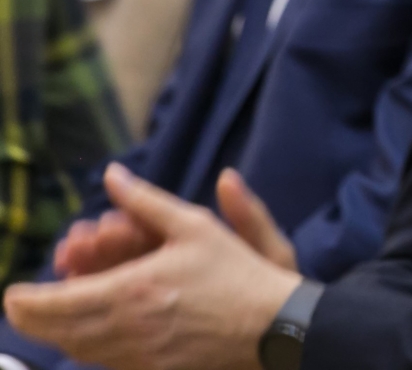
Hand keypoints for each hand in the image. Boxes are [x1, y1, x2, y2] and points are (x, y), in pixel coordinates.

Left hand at [3, 163, 303, 369]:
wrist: (272, 324)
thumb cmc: (237, 271)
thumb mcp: (193, 225)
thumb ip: (146, 200)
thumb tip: (112, 175)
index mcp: (133, 287)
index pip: (61, 300)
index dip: (30, 300)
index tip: (14, 294)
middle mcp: (127, 326)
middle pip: (60, 330)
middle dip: (32, 319)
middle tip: (18, 309)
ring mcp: (138, 354)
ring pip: (78, 350)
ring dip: (55, 336)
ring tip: (45, 323)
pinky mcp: (152, 369)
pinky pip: (104, 363)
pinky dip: (84, 350)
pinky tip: (84, 340)